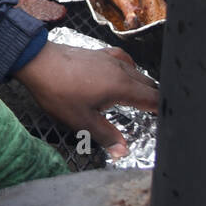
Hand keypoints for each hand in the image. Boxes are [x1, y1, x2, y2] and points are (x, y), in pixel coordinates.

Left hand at [13, 43, 158, 157]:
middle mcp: (121, 69)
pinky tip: (125, 75)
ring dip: (144, 86)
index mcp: (122, 86)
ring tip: (144, 100)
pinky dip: (130, 70)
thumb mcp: (81, 120)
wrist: (36, 61)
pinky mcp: (98, 53)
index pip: (154, 99)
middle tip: (159, 115)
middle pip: (149, 84)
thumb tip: (124, 151)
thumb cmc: (58, 91)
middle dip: (156, 99)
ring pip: (137, 72)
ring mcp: (109, 58)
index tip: (170, 122)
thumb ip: (106, 136)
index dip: (164, 111)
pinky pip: (123, 60)